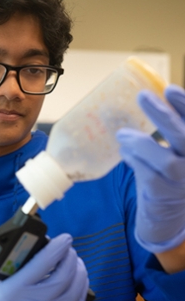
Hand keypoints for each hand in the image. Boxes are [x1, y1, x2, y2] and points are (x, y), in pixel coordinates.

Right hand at [0, 233, 88, 300]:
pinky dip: (78, 296)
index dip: (58, 247)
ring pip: (73, 297)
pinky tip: (76, 287)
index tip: (66, 239)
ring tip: (77, 267)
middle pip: (63, 280)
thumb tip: (46, 243)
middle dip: (71, 261)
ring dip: (80, 277)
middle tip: (71, 252)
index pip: (43, 263)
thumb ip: (20, 260)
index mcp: (11, 292)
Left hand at [116, 84, 184, 252]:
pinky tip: (125, 152)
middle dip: (163, 116)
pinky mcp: (163, 195)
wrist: (166, 210)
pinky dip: (132, 159)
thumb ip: (166, 128)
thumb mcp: (172, 148)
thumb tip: (146, 98)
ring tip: (122, 134)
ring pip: (166, 162)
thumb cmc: (168, 171)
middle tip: (142, 96)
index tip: (169, 89)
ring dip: (140, 143)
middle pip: (184, 138)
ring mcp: (181, 182)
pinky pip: (146, 175)